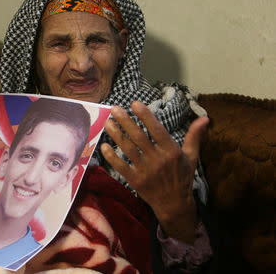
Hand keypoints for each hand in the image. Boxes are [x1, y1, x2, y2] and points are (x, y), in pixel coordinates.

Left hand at [101, 101, 208, 243]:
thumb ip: (194, 136)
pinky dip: (112, 157)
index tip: (135, 103)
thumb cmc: (182, 177)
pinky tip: (103, 146)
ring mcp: (145, 171)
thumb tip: (205, 118)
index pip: (157, 130)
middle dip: (126, 122)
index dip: (146, 116)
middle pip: (139, 138)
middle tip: (115, 109)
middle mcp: (158, 160)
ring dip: (117, 135)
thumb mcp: (192, 157)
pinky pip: (121, 167)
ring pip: (128, 150)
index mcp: (172, 151)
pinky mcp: (135, 181)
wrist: (174, 205)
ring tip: (108, 122)